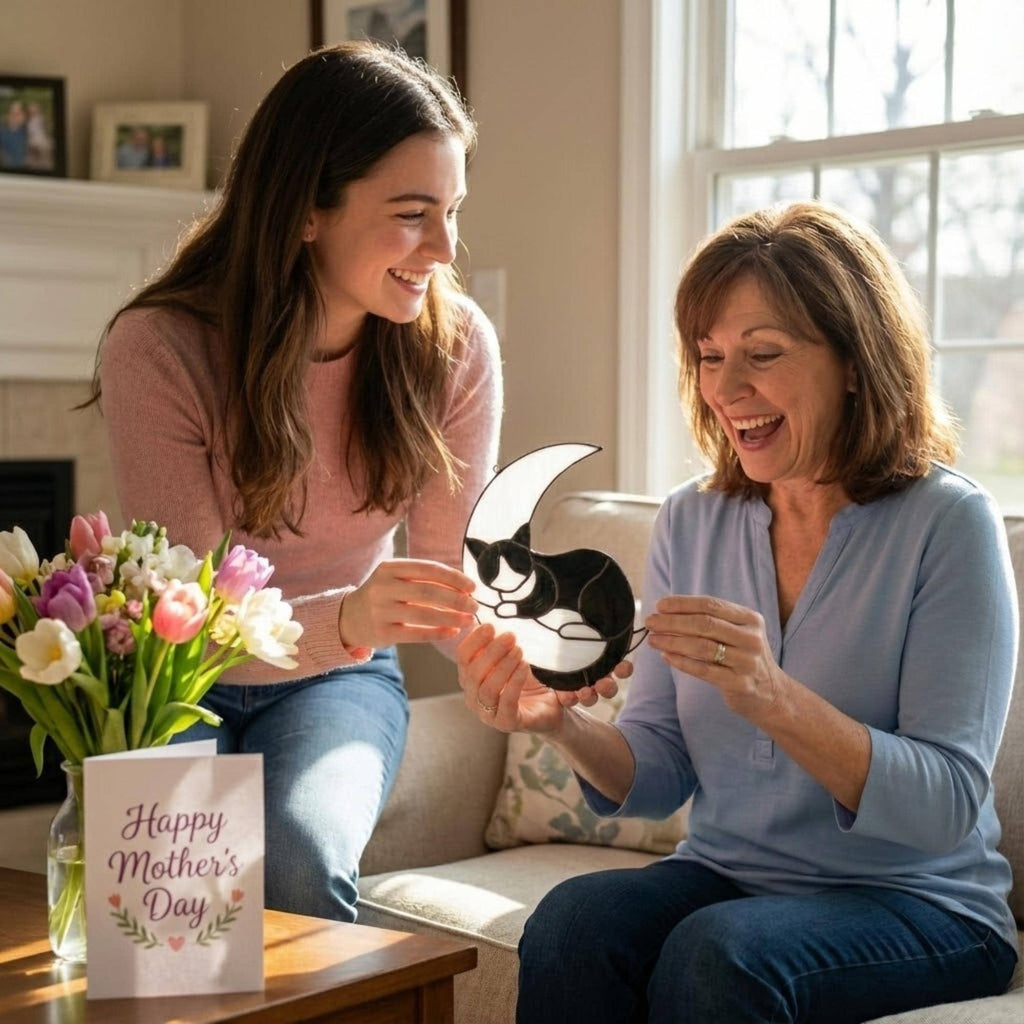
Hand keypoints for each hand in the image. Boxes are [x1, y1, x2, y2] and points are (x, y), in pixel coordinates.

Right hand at [340, 558, 476, 649]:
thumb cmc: (384, 595)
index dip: (454, 578)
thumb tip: (465, 588)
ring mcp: (380, 611)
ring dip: (452, 618)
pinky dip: (438, 633)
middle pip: (428, 592)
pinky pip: (416, 634)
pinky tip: (453, 632)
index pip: (429, 569)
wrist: (349, 618)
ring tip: (469, 621)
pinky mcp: (382, 633)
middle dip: (456, 599)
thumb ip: (425, 579)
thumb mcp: (397, 578)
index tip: (473, 587)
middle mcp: (383, 587)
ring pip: (424, 615)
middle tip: (475, 606)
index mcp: (389, 568)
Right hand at [456, 622, 626, 731]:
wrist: (550, 707)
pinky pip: (505, 703)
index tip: (490, 625)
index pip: (462, 657)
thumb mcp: (511, 656)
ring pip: (487, 688)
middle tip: (511, 636)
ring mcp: (487, 713)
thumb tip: (496, 613)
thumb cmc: (527, 679)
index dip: (474, 640)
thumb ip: (500, 641)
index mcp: (470, 677)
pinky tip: (524, 668)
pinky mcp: (505, 724)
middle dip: (491, 651)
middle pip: (472, 672)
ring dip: (503, 666)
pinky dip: (514, 683)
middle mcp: (473, 696)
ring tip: (520, 651)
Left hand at [645, 594, 785, 720]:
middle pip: (704, 624)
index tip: (660, 605)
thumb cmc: (744, 658)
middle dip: (673, 622)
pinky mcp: (740, 683)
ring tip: (653, 640)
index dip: (683, 604)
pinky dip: (682, 662)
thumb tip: (667, 612)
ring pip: (702, 647)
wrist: (771, 694)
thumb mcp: (737, 633)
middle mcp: (751, 638)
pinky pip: (704, 670)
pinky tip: (666, 657)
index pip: (711, 605)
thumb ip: (711, 621)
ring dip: (673, 641)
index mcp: (749, 619)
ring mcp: (747, 661)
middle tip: (650, 622)